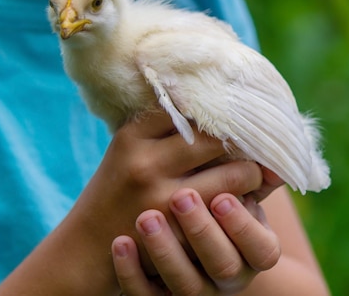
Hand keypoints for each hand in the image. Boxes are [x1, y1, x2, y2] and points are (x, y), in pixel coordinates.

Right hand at [0, 111, 281, 294]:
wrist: (88, 244)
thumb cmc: (117, 189)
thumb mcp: (130, 150)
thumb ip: (165, 128)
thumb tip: (221, 103)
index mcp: (133, 135)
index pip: (191, 105)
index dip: (222, 105)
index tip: (242, 105)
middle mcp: (146, 162)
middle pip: (218, 137)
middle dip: (245, 138)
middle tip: (261, 140)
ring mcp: (162, 198)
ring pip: (234, 174)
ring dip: (251, 172)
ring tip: (254, 172)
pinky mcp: (178, 232)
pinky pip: (229, 210)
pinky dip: (244, 202)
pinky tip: (245, 198)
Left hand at [112, 189, 280, 295]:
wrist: (178, 238)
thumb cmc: (213, 204)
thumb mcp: (236, 194)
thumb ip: (249, 179)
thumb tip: (272, 161)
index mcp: (251, 252)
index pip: (261, 250)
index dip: (242, 226)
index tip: (221, 197)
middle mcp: (227, 276)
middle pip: (223, 265)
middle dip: (203, 231)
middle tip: (181, 197)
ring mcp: (194, 290)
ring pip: (185, 285)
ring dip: (166, 250)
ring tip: (146, 217)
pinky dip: (132, 272)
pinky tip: (121, 242)